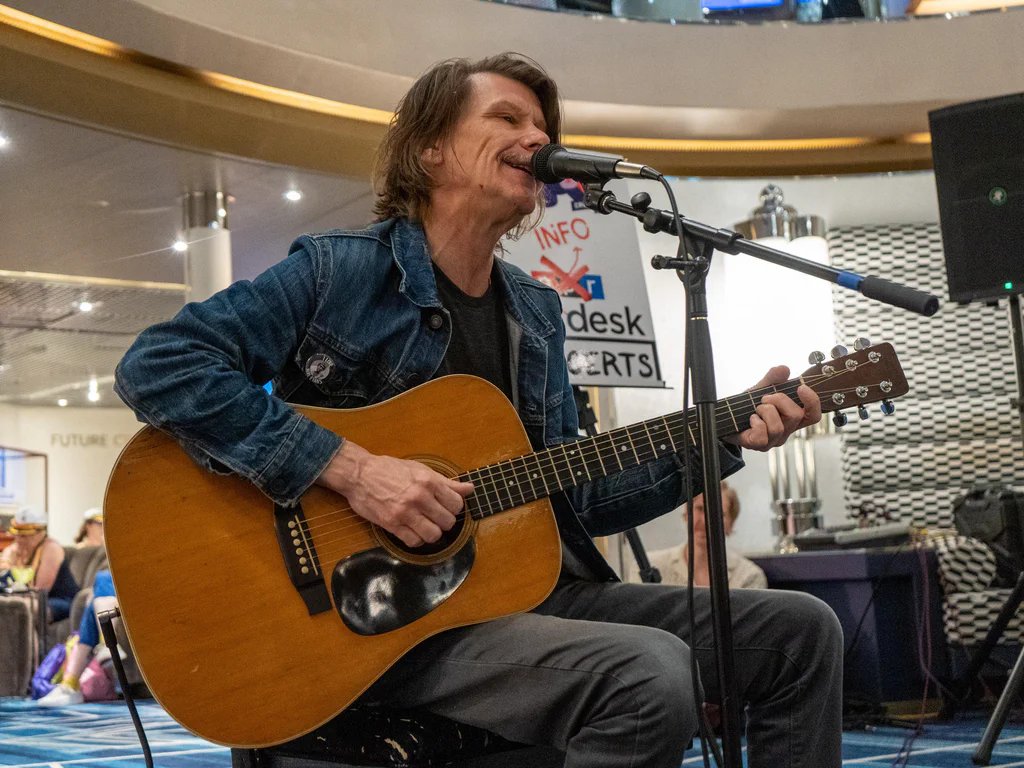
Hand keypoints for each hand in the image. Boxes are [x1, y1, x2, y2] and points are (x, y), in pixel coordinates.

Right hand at [316, 441, 474, 547]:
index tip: (445, 506)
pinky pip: (414, 542)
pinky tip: (413, 531)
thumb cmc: (390, 469)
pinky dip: (417, 539)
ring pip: (434, 535)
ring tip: (426, 526)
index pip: (457, 504)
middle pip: (448, 522)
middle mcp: (419, 497)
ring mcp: (405, 512)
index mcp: (428, 481)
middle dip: (444, 521)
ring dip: (432, 533)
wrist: (359, 474)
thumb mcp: (421, 470)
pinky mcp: (392, 524)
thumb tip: (470, 489)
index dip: (454, 507)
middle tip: (435, 517)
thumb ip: (446, 483)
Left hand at [727, 365, 821, 451]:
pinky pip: (762, 436)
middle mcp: (786, 430)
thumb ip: (772, 379)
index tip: (801, 388)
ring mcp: (773, 440)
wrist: (727, 417)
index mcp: (791, 418)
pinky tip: (751, 420)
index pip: (813, 415)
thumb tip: (784, 369)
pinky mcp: (759, 445)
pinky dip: (756, 423)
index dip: (812, 402)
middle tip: (765, 398)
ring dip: (765, 411)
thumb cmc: (748, 406)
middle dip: (780, 400)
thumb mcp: (760, 388)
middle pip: (796, 416)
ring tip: (756, 409)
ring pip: (778, 427)